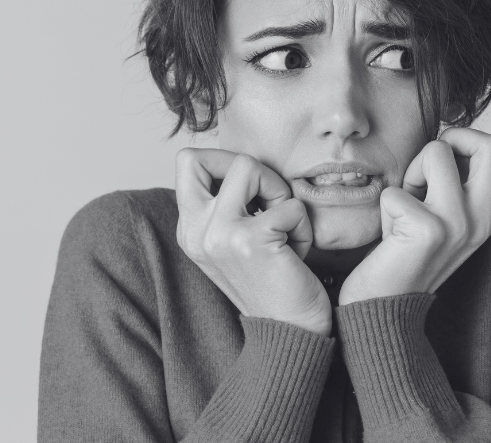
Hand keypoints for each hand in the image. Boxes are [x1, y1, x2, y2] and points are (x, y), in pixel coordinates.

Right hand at [175, 148, 331, 335]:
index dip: (224, 162)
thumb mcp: (235, 240)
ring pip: (248, 166)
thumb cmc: (273, 280)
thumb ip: (228, 204)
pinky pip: (289, 204)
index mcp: (190, 229)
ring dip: (278, 191)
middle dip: (243, 164)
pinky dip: (303, 224)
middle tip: (266, 197)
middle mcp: (195, 231)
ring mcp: (218, 235)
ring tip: (285, 225)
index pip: (187, 163)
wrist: (289, 333)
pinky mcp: (250, 241)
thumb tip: (243, 163)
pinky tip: (297, 252)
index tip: (252, 190)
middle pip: (196, 156)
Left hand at [339, 128, 490, 304]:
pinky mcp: (428, 231)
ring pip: (435, 152)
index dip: (465, 138)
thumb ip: (451, 180)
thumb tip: (445, 137)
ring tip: (404, 205)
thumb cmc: (403, 251)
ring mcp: (458, 224)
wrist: (383, 308)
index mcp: (488, 213)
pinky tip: (389, 235)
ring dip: (410, 173)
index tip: (440, 158)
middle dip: (451, 141)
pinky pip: (396, 190)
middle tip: (427, 170)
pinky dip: (385, 206)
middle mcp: (482, 218)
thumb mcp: (440, 213)